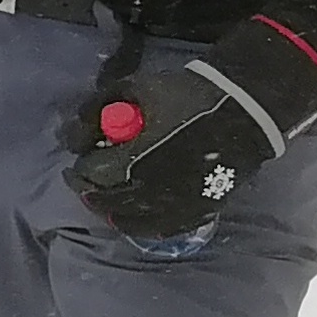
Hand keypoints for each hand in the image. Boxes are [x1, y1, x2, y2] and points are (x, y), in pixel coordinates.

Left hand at [66, 18, 316, 240]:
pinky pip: (167, 228)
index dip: (77, 174)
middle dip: (92, 194)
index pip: (92, 177)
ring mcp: (180, 204)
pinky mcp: (202, 209)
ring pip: (136, 221)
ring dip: (114, 213)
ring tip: (106, 205)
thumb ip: (97, 108)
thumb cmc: (187, 96)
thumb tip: (76, 133)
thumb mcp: (134, 89)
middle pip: (109, 203)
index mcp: (133, 161)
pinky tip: (137, 219)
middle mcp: (154, 190)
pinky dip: (146, 226)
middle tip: (84, 188)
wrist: (244, 109)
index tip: (72, 170)